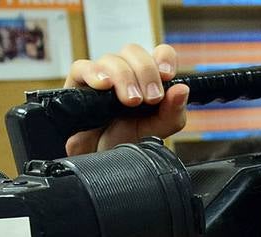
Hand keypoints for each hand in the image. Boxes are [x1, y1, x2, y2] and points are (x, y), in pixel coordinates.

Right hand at [63, 43, 188, 156]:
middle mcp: (124, 73)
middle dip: (146, 72)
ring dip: (124, 77)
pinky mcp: (78, 83)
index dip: (164, 58)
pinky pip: (82, 67)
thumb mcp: (155, 133)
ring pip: (111, 59)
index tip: (167, 75)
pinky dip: (94, 73)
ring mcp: (101, 76)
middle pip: (133, 51)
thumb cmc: (125, 144)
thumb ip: (172, 113)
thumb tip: (182, 89)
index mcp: (146, 80)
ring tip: (129, 101)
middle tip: (150, 98)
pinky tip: (103, 86)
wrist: (98, 162)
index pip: (158, 53)